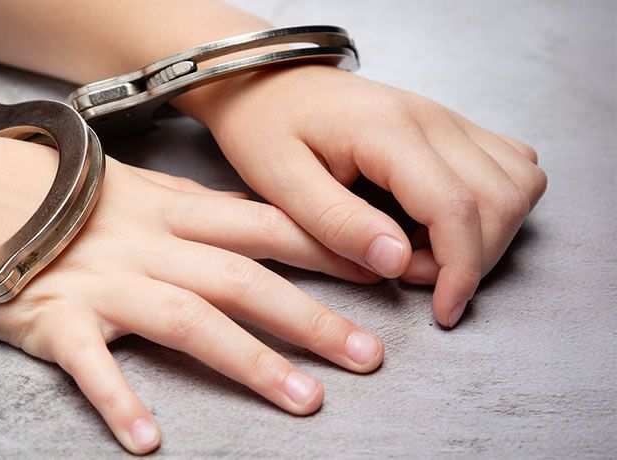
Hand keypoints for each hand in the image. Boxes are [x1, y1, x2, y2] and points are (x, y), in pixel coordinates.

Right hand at [0, 132, 384, 453]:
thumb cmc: (45, 192)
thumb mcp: (126, 187)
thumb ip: (184, 208)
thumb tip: (243, 224)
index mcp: (168, 209)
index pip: (262, 225)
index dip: (324, 246)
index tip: (381, 269)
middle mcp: (147, 244)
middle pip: (242, 279)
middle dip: (309, 316)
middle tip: (369, 357)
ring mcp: (103, 282)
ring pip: (189, 319)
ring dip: (249, 360)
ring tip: (304, 400)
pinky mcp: (55, 319)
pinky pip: (91, 365)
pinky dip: (119, 401)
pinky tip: (149, 441)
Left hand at [178, 66, 546, 327]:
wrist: (267, 84)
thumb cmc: (265, 130)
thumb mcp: (280, 183)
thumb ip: (337, 222)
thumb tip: (398, 263)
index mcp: (387, 131)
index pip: (456, 206)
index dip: (460, 269)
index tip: (442, 312)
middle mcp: (432, 118)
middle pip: (501, 199)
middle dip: (471, 258)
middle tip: (409, 276)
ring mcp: (447, 118)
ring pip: (519, 183)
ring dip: (487, 233)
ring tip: (420, 250)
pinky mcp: (451, 127)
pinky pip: (509, 167)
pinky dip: (491, 207)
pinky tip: (436, 224)